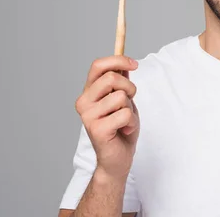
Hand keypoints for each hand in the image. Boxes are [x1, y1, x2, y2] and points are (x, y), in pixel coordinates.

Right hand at [75, 56, 140, 179]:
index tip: (135, 64)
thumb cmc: (120, 128)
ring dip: (130, 109)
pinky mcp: (97, 129)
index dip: (118, 60)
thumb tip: (125, 63)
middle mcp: (83, 102)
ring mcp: (88, 116)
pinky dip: (131, 122)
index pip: (98, 65)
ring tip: (125, 121)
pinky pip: (125, 114)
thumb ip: (120, 83)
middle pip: (111, 78)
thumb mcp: (123, 100)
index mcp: (88, 92)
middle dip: (129, 87)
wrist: (117, 159)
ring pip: (121, 97)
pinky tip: (124, 131)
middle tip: (130, 101)